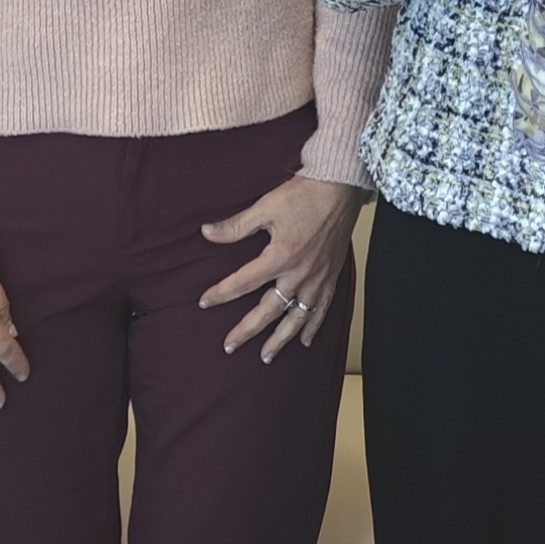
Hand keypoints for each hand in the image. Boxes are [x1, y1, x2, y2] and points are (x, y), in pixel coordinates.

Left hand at [198, 175, 361, 359]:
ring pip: (296, 318)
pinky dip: (313, 327)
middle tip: (229, 346)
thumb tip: (206, 233)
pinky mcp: (331, 277)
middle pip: (268, 310)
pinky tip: (306, 341)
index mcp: (280, 256)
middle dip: (247, 330)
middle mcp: (299, 274)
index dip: (221, 293)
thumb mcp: (264, 207)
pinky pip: (322, 310)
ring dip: (280, 339)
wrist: (340, 187)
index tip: (204, 302)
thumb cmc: (303, 194)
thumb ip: (235, 226)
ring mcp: (317, 279)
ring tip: (266, 356)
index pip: (243, 282)